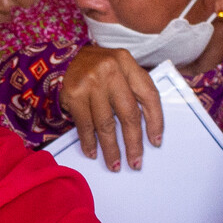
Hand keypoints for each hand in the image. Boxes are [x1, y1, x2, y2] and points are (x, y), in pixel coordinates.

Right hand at [61, 45, 162, 171]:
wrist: (66, 58)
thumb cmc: (100, 69)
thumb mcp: (121, 70)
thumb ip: (134, 91)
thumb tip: (148, 130)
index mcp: (128, 63)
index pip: (149, 95)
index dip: (155, 121)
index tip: (155, 142)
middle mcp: (110, 71)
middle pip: (128, 113)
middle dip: (133, 142)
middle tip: (135, 162)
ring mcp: (90, 83)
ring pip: (106, 124)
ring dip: (111, 149)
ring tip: (115, 165)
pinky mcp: (73, 94)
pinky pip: (85, 125)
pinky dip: (89, 142)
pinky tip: (93, 152)